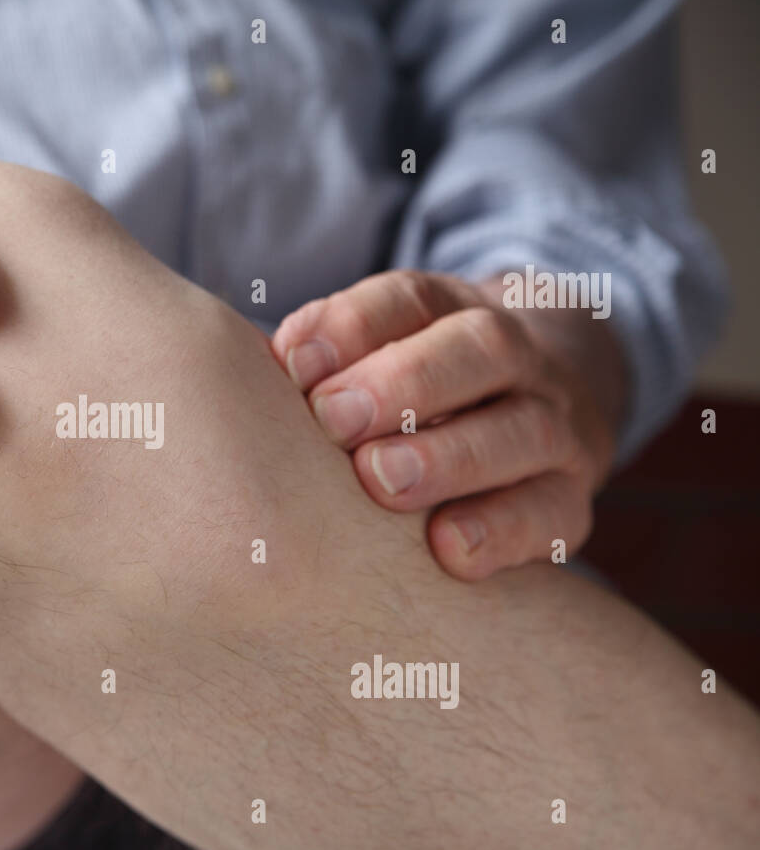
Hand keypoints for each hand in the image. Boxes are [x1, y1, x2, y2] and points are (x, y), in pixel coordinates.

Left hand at [271, 270, 624, 578]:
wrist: (546, 405)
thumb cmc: (421, 392)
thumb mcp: (382, 353)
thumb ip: (327, 359)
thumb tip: (276, 365)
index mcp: (456, 311)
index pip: (410, 300)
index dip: (352, 327)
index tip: (295, 364)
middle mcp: (521, 360)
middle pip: (481, 349)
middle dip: (405, 383)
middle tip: (336, 420)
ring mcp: (559, 429)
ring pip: (525, 431)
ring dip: (448, 457)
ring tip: (383, 482)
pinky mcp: (573, 502)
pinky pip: (554, 515)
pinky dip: (502, 532)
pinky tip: (449, 549)